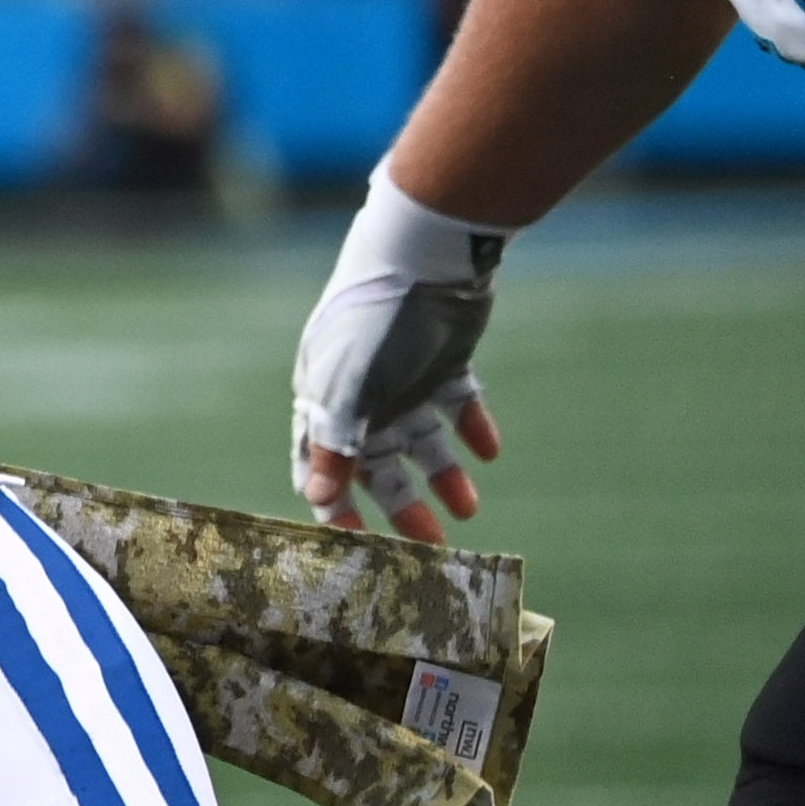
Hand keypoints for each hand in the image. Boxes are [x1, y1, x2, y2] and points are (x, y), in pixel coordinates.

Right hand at [294, 172, 510, 541]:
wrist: (424, 257)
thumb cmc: (374, 321)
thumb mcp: (351, 387)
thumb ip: (335, 443)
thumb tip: (315, 496)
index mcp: (326, 400)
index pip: (322, 466)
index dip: (337, 507)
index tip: (360, 547)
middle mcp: (361, 395)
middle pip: (379, 464)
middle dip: (402, 505)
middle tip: (434, 548)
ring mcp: (403, 378)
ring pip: (421, 441)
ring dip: (443, 475)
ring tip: (470, 511)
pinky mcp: (442, 362)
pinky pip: (456, 404)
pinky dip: (471, 428)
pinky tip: (489, 451)